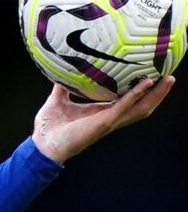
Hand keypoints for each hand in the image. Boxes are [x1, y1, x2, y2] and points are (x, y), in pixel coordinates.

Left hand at [31, 76, 174, 162]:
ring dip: (155, 95)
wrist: (42, 144)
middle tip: (170, 76)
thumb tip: (61, 67)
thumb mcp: (58, 99)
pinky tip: (145, 83)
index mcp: (101, 112)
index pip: (129, 102)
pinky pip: (124, 108)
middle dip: (158, 93)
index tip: (153, 75)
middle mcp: (109, 118)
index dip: (142, 91)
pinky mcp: (103, 123)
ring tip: (168, 79)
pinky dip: (135, 95)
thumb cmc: (49, 126)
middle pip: (142, 106)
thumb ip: (62, 85)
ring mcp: (108, 121)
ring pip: (140, 109)